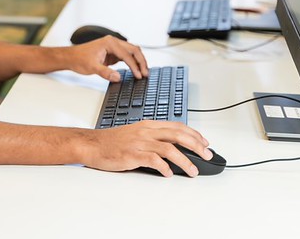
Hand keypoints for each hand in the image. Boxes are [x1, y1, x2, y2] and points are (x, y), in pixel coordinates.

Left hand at [63, 36, 148, 81]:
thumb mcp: (91, 67)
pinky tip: (136, 70)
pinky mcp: (112, 53)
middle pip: (134, 50)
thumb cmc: (79, 59)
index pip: (127, 55)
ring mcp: (113, 47)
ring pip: (132, 52)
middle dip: (141, 62)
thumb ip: (105, 72)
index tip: (139, 76)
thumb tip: (117, 77)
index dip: (134, 66)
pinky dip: (133, 63)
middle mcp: (113, 42)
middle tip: (146, 74)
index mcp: (109, 43)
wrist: (70, 57)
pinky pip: (126, 56)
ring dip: (139, 62)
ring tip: (144, 73)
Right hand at [80, 120, 211, 177]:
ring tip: (193, 170)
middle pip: (177, 135)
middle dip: (196, 145)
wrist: (92, 144)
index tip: (204, 142)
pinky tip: (169, 173)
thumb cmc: (112, 142)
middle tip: (207, 155)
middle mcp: (146, 131)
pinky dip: (164, 167)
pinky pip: (153, 160)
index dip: (193, 134)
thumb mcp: (135, 134)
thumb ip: (153, 138)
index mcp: (148, 125)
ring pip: (169, 148)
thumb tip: (172, 149)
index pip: (177, 126)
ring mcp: (139, 142)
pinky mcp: (132, 154)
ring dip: (185, 160)